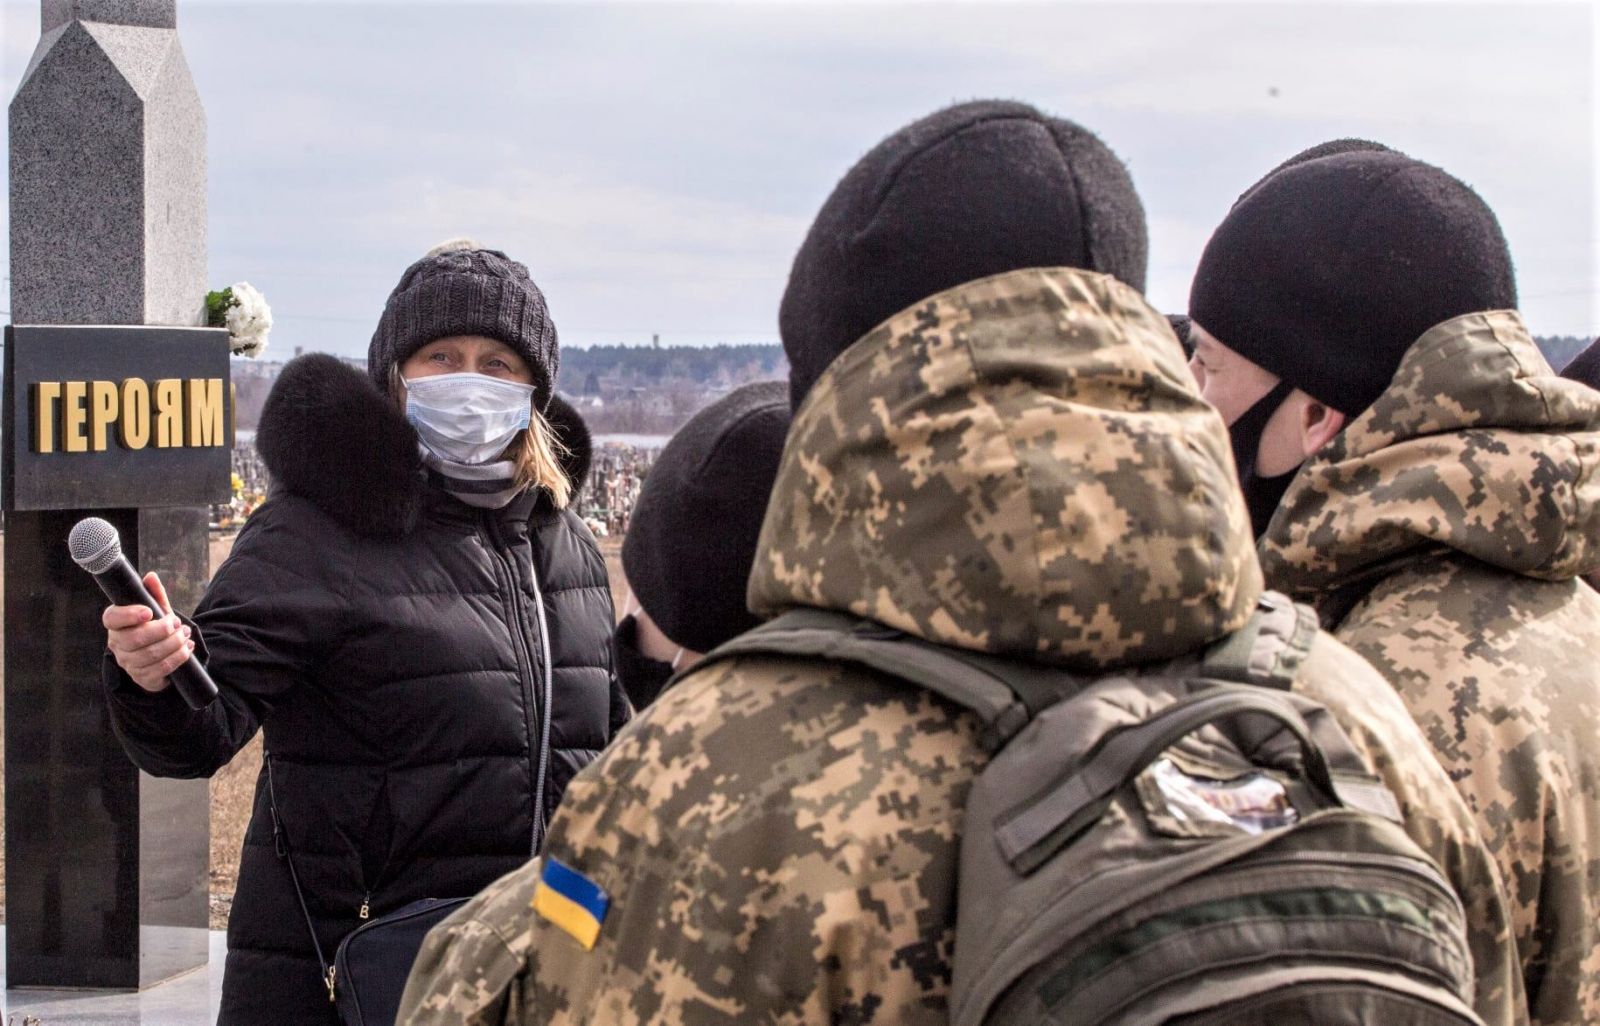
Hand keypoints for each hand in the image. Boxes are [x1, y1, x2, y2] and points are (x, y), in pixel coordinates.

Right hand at [102, 572, 192, 692]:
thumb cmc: (154, 628)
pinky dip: (179, 656)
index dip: (129, 614)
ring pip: (151, 654)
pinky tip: (187, 648)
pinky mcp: (142, 677)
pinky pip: (162, 668)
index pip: (112, 618)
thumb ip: (154, 594)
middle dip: (163, 629)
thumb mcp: (156, 611)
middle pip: (136, 638)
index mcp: (115, 624)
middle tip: (177, 623)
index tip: (149, 611)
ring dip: (174, 642)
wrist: (159, 657)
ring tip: (185, 634)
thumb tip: (151, 576)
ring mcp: (128, 663)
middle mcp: (117, 644)